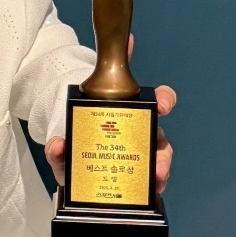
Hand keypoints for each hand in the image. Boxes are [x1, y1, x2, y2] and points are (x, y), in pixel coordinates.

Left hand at [44, 38, 175, 194]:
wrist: (70, 146)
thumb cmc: (88, 122)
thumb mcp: (88, 99)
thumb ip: (108, 67)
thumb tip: (127, 41)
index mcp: (136, 116)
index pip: (159, 103)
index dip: (164, 100)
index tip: (162, 103)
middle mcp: (140, 139)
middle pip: (162, 148)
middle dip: (164, 158)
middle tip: (159, 165)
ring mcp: (133, 162)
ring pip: (153, 172)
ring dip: (156, 178)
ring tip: (153, 184)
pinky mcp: (119, 181)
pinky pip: (129, 189)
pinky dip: (127, 191)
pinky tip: (128, 195)